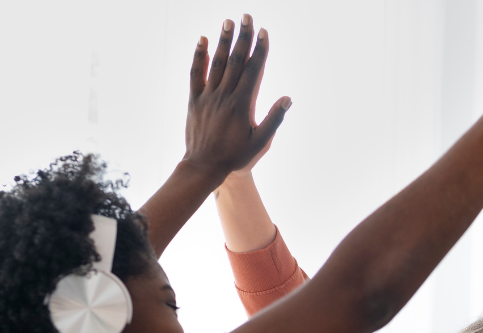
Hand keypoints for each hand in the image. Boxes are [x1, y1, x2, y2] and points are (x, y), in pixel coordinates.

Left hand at [185, 15, 288, 185]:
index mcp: (242, 104)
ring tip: (228, 21)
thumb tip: (287, 99)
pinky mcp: (195, 100)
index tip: (263, 32)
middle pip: (235, 60)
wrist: (204, 166)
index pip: (253, 70)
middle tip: (246, 16)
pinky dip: (199, 56)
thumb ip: (273, 119)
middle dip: (242, 37)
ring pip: (216, 63)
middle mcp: (224, 96)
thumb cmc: (236, 157)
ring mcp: (208, 96)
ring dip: (223, 41)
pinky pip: (196, 74)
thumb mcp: (260, 142)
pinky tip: (203, 40)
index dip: (259, 50)